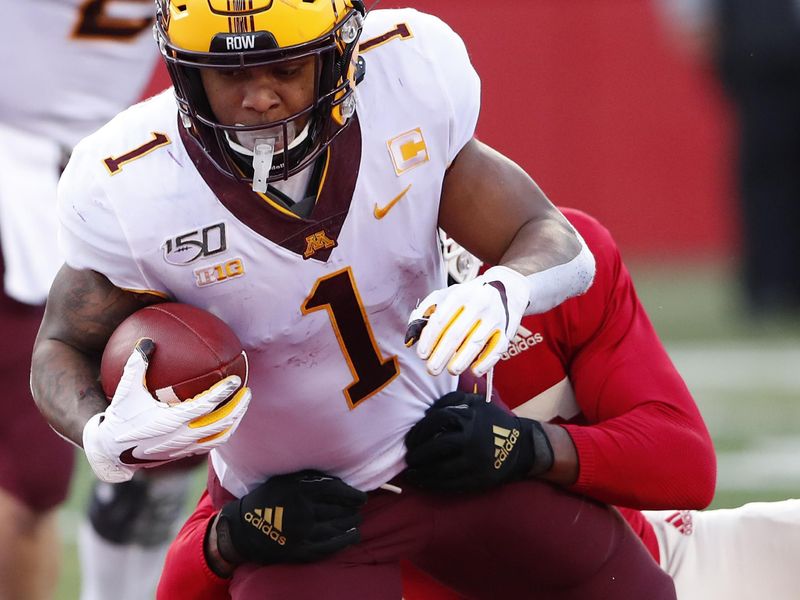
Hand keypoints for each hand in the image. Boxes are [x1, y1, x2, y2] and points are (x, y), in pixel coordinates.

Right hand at [82, 338, 250, 482]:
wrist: (111, 453)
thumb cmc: (120, 418)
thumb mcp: (125, 390)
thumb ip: (136, 364)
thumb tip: (147, 341)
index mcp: (172, 420)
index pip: (206, 405)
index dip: (223, 393)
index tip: (236, 380)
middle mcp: (182, 436)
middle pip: (221, 423)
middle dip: (238, 408)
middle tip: (247, 392)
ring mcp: (185, 447)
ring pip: (220, 437)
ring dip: (234, 422)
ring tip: (242, 407)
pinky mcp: (184, 454)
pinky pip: (210, 444)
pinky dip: (222, 432)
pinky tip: (225, 420)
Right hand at [216, 470, 366, 564]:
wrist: (243, 528)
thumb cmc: (267, 499)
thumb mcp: (285, 480)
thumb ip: (309, 478)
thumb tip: (337, 481)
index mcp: (299, 489)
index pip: (335, 489)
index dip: (352, 494)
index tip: (361, 497)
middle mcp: (302, 510)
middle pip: (337, 509)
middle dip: (352, 509)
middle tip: (359, 508)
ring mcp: (302, 532)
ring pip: (335, 526)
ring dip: (351, 523)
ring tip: (357, 520)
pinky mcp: (300, 549)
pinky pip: (328, 546)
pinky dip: (344, 540)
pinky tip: (354, 536)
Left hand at [405, 265, 529, 375]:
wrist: (506, 288)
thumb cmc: (467, 297)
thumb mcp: (445, 296)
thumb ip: (425, 313)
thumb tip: (410, 339)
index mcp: (460, 294)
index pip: (440, 319)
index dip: (429, 339)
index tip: (421, 354)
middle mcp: (479, 303)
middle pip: (456, 334)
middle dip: (441, 355)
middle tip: (431, 369)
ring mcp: (495, 317)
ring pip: (476, 343)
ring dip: (461, 361)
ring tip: (451, 370)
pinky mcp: (507, 330)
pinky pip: (496, 350)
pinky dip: (485, 363)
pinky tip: (474, 371)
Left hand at [405, 391, 552, 491]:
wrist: (523, 446)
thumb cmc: (494, 423)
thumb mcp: (478, 403)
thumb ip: (454, 399)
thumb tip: (428, 408)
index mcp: (470, 418)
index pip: (437, 420)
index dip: (420, 430)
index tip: (411, 439)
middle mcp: (472, 439)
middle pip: (437, 447)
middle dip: (418, 453)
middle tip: (409, 458)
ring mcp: (476, 462)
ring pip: (442, 469)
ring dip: (421, 473)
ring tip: (410, 474)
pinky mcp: (479, 480)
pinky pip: (451, 484)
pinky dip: (433, 484)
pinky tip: (423, 483)